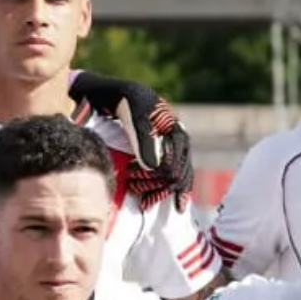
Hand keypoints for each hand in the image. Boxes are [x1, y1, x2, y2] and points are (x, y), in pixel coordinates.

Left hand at [69, 70, 192, 208]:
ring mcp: (173, 147)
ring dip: (162, 190)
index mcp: (177, 130)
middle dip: (161, 187)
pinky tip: (159, 201)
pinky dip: (164, 188)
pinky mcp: (165, 153)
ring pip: (177, 176)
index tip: (141, 184)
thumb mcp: (135, 118)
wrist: (121, 96)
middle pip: (179, 171)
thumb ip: (144, 140)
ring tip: (147, 203)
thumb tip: (154, 167)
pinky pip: (171, 175)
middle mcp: (179, 140)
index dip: (161, 176)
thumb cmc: (128, 103)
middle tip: (142, 199)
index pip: (176, 161)